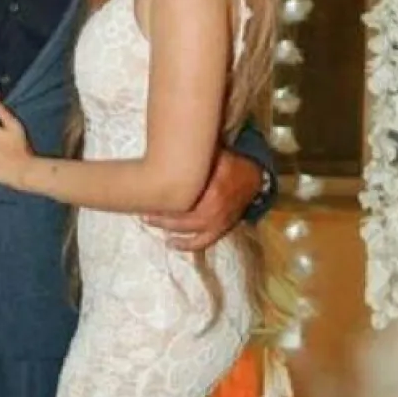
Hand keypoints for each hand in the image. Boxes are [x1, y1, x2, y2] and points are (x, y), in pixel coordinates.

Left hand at [142, 150, 260, 250]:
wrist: (254, 177)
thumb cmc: (231, 163)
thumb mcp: (215, 155)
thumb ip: (197, 158)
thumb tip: (169, 152)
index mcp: (213, 190)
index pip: (184, 199)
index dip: (165, 200)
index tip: (148, 195)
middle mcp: (215, 209)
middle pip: (182, 216)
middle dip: (161, 215)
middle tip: (142, 210)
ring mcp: (219, 222)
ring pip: (189, 230)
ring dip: (168, 227)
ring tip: (149, 220)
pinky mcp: (222, 229)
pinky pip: (203, 242)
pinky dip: (187, 245)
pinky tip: (171, 243)